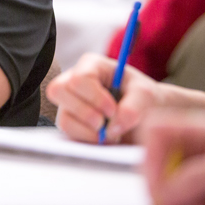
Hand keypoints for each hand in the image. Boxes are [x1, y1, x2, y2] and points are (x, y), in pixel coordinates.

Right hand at [45, 53, 161, 142]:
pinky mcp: (70, 121)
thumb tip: (114, 126)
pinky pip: (68, 133)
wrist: (147, 115)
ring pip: (62, 116)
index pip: (79, 78)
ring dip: (87, 130)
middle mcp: (74, 81)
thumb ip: (134, 106)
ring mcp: (69, 103)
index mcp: (91, 65)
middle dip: (83, 112)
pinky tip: (102, 137)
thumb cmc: (144, 97)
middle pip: (58, 91)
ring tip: (108, 133)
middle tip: (104, 123)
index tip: (112, 110)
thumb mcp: (146, 95)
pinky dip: (86, 139)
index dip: (94, 97)